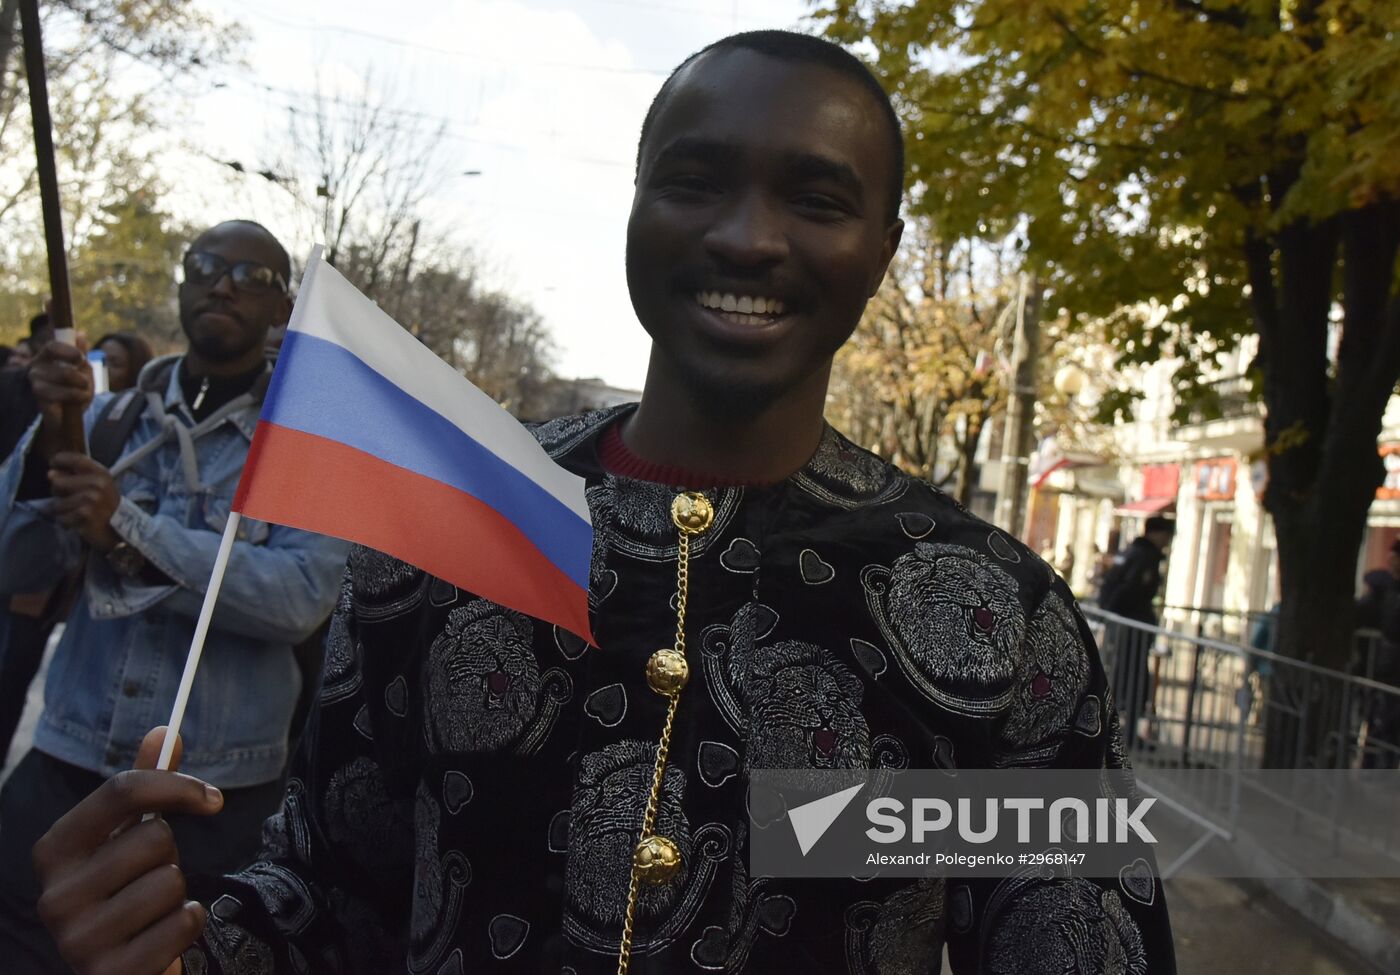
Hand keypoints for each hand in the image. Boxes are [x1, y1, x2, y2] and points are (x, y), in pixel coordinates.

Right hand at [29, 338, 91, 456]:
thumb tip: (81, 335)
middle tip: (85, 383)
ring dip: (79, 389)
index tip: (81, 359)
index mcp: (46, 357)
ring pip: (61, 382)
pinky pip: (59, 395)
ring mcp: (36, 383)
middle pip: (61, 368)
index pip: (52, 347)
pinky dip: (75, 397)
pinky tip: (77, 400)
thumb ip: (81, 353)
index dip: (68, 351)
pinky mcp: (39, 399)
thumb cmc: (75, 388)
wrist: (68, 415)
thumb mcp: (82, 369)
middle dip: (79, 377)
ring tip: (83, 393)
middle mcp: (37, 368)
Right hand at [33, 727, 222, 974]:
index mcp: (54, 849)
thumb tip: (164, 731)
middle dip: (171, 855)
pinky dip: (187, 925)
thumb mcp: (129, 836)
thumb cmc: (127, 889)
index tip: (213, 798)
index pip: (121, 790)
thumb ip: (145, 786)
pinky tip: (160, 937)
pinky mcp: (108, 972)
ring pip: (171, 881)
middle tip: (152, 877)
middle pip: (155, 837)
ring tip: (152, 910)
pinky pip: (183, 922)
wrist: (122, 966)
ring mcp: (77, 939)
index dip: (177, 786)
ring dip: (178, 894)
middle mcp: (54, 894)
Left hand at [48, 452, 120, 552]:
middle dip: (58, 492)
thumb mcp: (98, 484)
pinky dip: (66, 522)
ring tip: (76, 512)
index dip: (59, 460)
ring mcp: (91, 499)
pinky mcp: (85, 515)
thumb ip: (76, 475)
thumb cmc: (105, 505)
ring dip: (62, 510)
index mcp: (101, 473)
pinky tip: (77, 521)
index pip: (74, 459)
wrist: (122, 529)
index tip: (53, 464)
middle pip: (57, 482)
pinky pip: (61, 517)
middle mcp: (97, 484)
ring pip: (56, 503)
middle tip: (71, 498)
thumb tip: (50, 474)